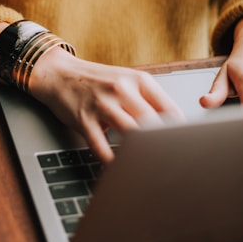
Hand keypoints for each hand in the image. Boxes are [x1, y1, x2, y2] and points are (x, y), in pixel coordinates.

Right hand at [28, 48, 184, 163]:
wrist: (59, 74)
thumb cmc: (96, 80)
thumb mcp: (125, 80)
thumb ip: (148, 99)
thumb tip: (173, 127)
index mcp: (138, 80)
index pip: (169, 109)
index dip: (179, 132)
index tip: (183, 147)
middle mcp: (121, 90)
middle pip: (152, 123)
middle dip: (162, 145)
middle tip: (169, 162)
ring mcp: (102, 104)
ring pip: (131, 134)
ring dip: (139, 153)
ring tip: (147, 168)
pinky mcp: (84, 119)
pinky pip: (101, 146)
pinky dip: (111, 161)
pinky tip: (118, 167)